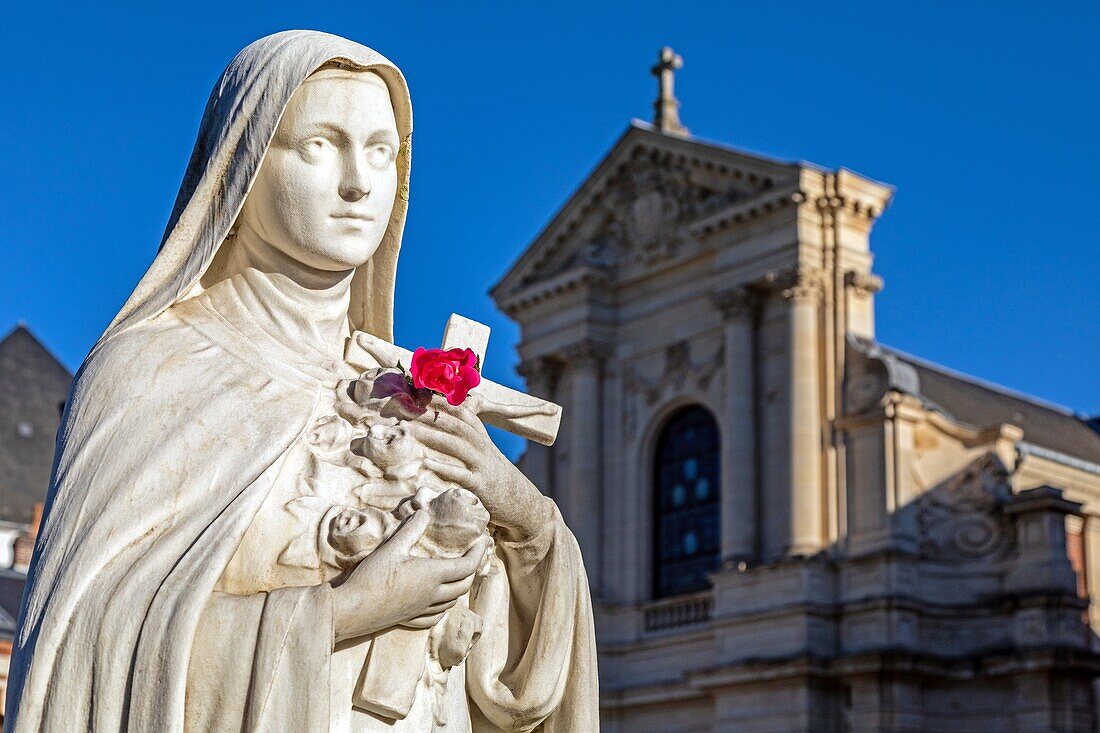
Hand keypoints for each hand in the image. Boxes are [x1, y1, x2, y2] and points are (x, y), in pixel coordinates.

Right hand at [331, 510, 489, 642]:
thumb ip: (411, 530)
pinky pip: (436, 615)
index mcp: (432, 576)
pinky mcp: (411, 619)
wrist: (351, 610)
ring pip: (452, 602)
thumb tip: (424, 513)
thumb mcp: (391, 547)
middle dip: (473, 570)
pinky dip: (444, 606)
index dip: (478, 554)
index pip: (467, 566)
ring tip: (458, 574)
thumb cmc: (371, 577)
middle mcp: (432, 595)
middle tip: (473, 555)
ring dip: (460, 587)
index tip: (483, 541)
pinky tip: (438, 601)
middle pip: (464, 585)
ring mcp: (422, 610)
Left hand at [406, 396, 553, 540]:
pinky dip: (443, 467)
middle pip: (458, 426)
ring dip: (433, 436)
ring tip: (411, 430)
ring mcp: (483, 467)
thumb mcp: (488, 459)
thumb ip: (472, 446)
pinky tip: (426, 462)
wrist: (524, 505)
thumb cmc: (499, 482)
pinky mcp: (482, 487)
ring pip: (458, 445)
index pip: (466, 415)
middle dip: (434, 415)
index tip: (425, 395)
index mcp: (484, 442)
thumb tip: (449, 435)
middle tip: (410, 408)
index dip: (446, 404)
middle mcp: (485, 450)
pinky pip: (461, 474)